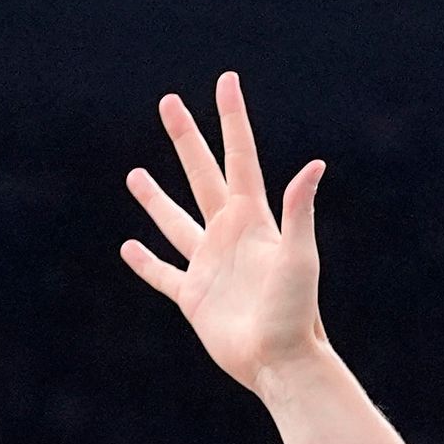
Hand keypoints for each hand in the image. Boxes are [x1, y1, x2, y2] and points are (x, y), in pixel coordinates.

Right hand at [121, 70, 328, 392]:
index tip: (226, 80)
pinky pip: (164, 274)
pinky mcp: (194, 297)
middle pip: (202, 175)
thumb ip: (300, 211)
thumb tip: (314, 165)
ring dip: (156, 198)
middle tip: (168, 102)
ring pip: (176, 222)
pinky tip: (129, 247)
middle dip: (186, 139)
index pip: (239, 158)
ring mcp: (210, 266)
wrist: (282, 363)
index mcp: (255, 221)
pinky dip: (145, 262)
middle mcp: (230, 236)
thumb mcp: (300, 258)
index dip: (232, 119)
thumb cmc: (297, 313)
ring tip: (134, 174)